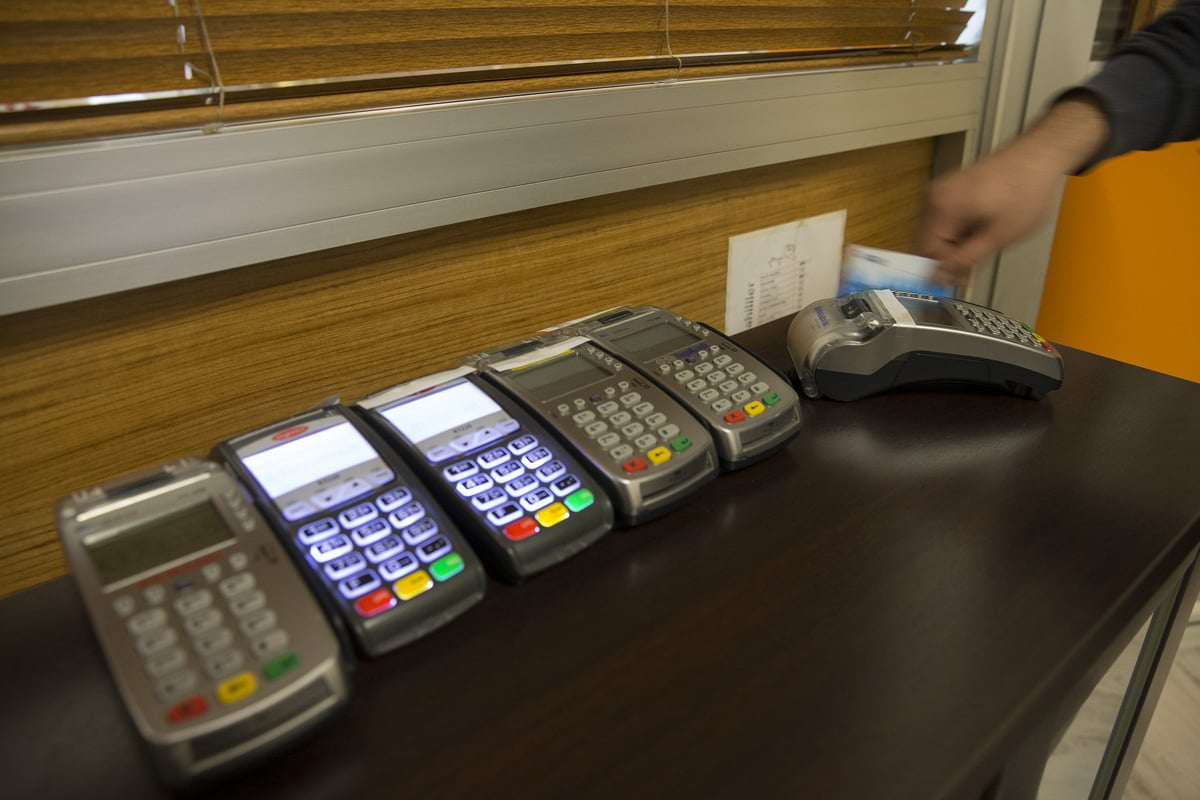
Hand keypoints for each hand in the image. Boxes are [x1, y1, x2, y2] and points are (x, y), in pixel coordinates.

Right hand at [917, 95, 1109, 284]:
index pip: (926, 253)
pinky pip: (944, 220)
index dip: (944, 270)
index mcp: (941, 208)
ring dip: (954, 245)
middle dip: (948, 258)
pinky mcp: (950, 189)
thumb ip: (964, 260)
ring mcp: (940, 191)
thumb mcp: (998, 236)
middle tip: (974, 266)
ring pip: (935, 233)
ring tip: (982, 243)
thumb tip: (939, 278)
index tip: (964, 277)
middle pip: (926, 243)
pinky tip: (980, 231)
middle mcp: (933, 197)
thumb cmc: (1025, 190)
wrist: (1040, 155)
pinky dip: (958, 232)